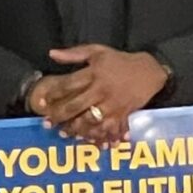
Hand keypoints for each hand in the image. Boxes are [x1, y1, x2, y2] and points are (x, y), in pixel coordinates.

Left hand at [29, 45, 168, 142]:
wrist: (150, 71)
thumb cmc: (120, 61)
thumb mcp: (97, 51)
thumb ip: (74, 53)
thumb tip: (51, 54)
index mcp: (94, 74)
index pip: (68, 84)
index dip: (53, 94)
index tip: (41, 102)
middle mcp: (102, 90)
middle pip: (77, 105)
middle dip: (60, 116)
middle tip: (47, 123)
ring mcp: (113, 104)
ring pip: (92, 120)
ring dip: (76, 129)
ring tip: (64, 134)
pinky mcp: (123, 114)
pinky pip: (110, 128)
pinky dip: (101, 136)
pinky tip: (89, 141)